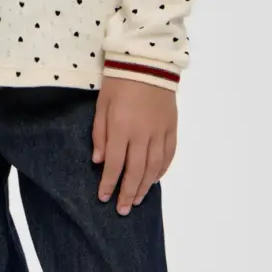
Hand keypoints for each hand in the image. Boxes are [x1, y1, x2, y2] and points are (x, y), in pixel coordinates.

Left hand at [92, 77, 176, 213]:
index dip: (109, 184)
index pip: (115, 164)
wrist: (147, 61)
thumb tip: (98, 161)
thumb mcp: (102, 104)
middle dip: (127, 193)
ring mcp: (159, 132)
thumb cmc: (118, 81)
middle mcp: (142, 134)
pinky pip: (168, 155)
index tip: (104, 197)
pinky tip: (154, 180)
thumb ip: (100, 134)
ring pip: (154, 167)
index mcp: (121, 127)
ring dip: (145, 186)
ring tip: (136, 199)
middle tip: (122, 209)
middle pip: (136, 171)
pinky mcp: (172, 127)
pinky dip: (162, 170)